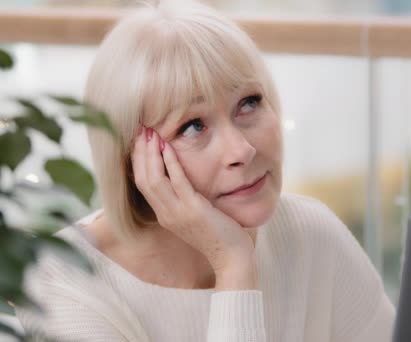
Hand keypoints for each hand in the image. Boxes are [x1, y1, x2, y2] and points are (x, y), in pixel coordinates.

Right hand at [131, 127, 257, 289]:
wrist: (232, 258)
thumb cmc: (220, 235)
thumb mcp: (197, 215)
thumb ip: (188, 199)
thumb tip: (187, 179)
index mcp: (165, 215)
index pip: (142, 184)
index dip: (139, 160)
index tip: (141, 141)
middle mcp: (166, 214)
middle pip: (141, 179)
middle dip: (140, 152)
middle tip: (141, 130)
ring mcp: (177, 213)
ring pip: (153, 179)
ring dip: (150, 153)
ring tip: (150, 133)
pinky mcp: (192, 211)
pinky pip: (177, 182)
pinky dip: (170, 163)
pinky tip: (168, 146)